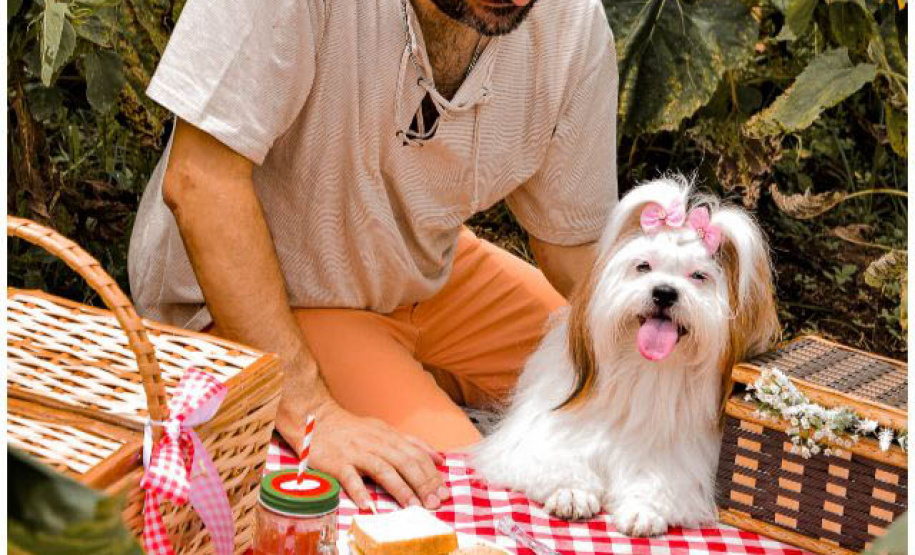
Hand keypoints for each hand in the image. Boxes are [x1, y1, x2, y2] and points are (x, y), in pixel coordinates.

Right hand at [278, 400, 448, 510]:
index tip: (444, 492)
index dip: (432, 474)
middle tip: (434, 503)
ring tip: (412, 506)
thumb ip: (412, 444)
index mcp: (390, 437)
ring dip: (399, 489)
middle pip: (405, 462)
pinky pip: (349, 477)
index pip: (417, 455)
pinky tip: (368, 504)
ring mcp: (357, 452)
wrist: (319, 419)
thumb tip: (439, 459)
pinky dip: (359, 491)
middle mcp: (377, 443)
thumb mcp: (386, 431)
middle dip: (422, 484)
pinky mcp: (337, 461)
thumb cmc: (355, 430)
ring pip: (382, 469)